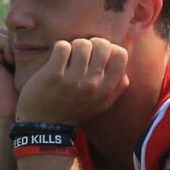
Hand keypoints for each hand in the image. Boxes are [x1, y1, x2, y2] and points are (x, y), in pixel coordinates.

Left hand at [14, 37, 129, 124]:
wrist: (45, 126)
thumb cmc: (74, 111)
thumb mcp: (101, 105)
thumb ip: (117, 88)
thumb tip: (124, 69)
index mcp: (106, 90)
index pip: (121, 55)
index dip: (111, 48)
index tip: (100, 54)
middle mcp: (92, 84)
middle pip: (103, 45)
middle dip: (92, 43)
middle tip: (83, 51)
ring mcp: (72, 79)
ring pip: (82, 44)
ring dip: (75, 45)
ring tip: (70, 54)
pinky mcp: (53, 75)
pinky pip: (62, 47)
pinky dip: (60, 48)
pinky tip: (58, 57)